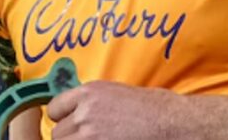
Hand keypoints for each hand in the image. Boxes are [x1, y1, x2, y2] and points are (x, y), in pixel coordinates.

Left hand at [47, 80, 189, 139]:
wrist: (173, 121)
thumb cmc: (154, 107)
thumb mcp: (117, 93)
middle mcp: (85, 112)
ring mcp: (91, 135)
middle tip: (87, 138)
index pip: (54, 109)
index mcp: (89, 92)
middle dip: (69, 138)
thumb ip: (92, 103)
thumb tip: (78, 115)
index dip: (63, 119)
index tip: (72, 125)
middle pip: (57, 134)